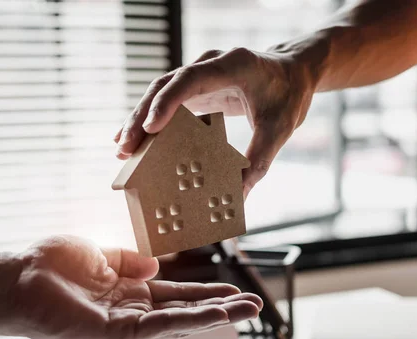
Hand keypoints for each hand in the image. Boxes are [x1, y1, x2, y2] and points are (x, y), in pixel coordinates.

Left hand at [6, 235, 261, 338]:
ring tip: (249, 311)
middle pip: (185, 308)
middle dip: (221, 306)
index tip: (233, 285)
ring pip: (180, 320)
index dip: (205, 289)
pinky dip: (190, 320)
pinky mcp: (115, 333)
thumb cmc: (46, 265)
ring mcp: (125, 324)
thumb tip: (156, 265)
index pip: (175, 291)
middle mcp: (131, 309)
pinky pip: (160, 326)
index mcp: (127, 289)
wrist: (14, 279)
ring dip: (216, 315)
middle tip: (255, 305)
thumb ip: (128, 260)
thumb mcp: (97, 252)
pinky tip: (216, 315)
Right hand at [114, 46, 321, 196]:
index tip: (150, 128)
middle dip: (142, 116)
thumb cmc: (288, 95)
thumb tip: (238, 196)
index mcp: (233, 65)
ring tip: (122, 147)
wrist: (294, 71)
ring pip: (159, 90)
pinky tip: (137, 139)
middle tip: (125, 147)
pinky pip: (167, 99)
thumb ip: (259, 160)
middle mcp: (210, 64)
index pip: (190, 79)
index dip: (167, 102)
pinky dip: (151, 117)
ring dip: (140, 117)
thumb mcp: (280, 129)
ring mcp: (200, 73)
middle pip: (165, 85)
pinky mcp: (196, 86)